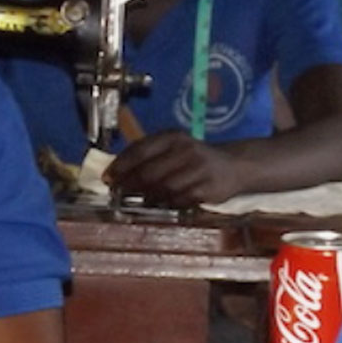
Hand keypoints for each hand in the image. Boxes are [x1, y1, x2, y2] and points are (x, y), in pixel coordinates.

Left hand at [107, 131, 250, 205]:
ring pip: (162, 188)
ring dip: (145, 197)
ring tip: (135, 201)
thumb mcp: (174, 147)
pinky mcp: (207, 189)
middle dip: (129, 185)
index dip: (120, 166)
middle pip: (149, 172)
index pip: (140, 150)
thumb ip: (149, 155)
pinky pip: (179, 200)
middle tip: (117, 193)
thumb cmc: (195, 158)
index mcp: (173, 137)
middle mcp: (185, 150)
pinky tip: (158, 205)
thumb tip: (116, 172)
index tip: (107, 178)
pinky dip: (165, 205)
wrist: (234, 165)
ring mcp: (197, 170)